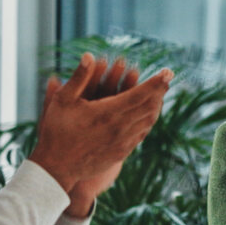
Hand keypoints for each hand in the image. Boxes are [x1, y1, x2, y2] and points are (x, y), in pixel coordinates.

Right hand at [27, 53, 174, 215]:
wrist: (56, 169)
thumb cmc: (56, 132)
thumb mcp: (62, 101)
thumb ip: (79, 77)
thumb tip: (89, 55)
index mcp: (108, 113)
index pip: (141, 94)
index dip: (156, 82)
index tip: (168, 71)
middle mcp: (120, 128)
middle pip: (150, 106)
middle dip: (160, 90)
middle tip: (167, 78)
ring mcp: (123, 142)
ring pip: (148, 121)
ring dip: (157, 105)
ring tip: (161, 93)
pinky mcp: (121, 153)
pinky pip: (142, 134)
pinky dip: (148, 121)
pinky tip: (148, 115)